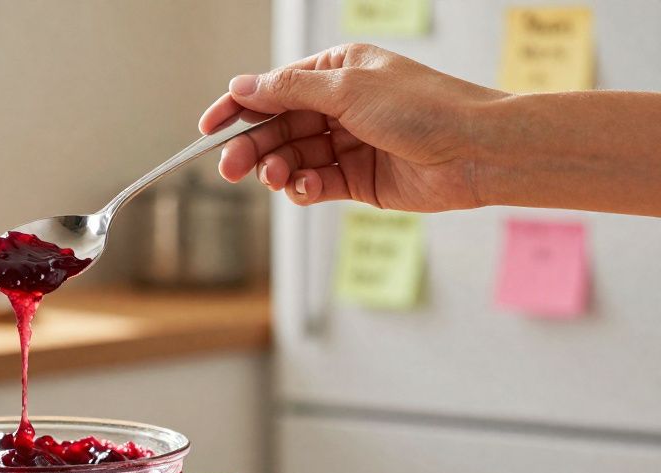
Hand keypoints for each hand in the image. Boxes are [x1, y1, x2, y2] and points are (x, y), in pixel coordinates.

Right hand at [201, 44, 507, 211]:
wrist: (475, 151)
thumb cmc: (424, 108)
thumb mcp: (348, 90)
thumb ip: (289, 92)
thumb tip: (242, 87)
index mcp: (337, 73)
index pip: (273, 89)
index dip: (237, 109)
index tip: (207, 129)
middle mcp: (339, 106)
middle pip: (277, 128)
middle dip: (253, 147)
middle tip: (229, 168)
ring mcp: (347, 144)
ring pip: (292, 158)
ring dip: (278, 170)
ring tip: (278, 179)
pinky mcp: (357, 180)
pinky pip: (314, 184)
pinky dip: (304, 188)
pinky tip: (306, 188)